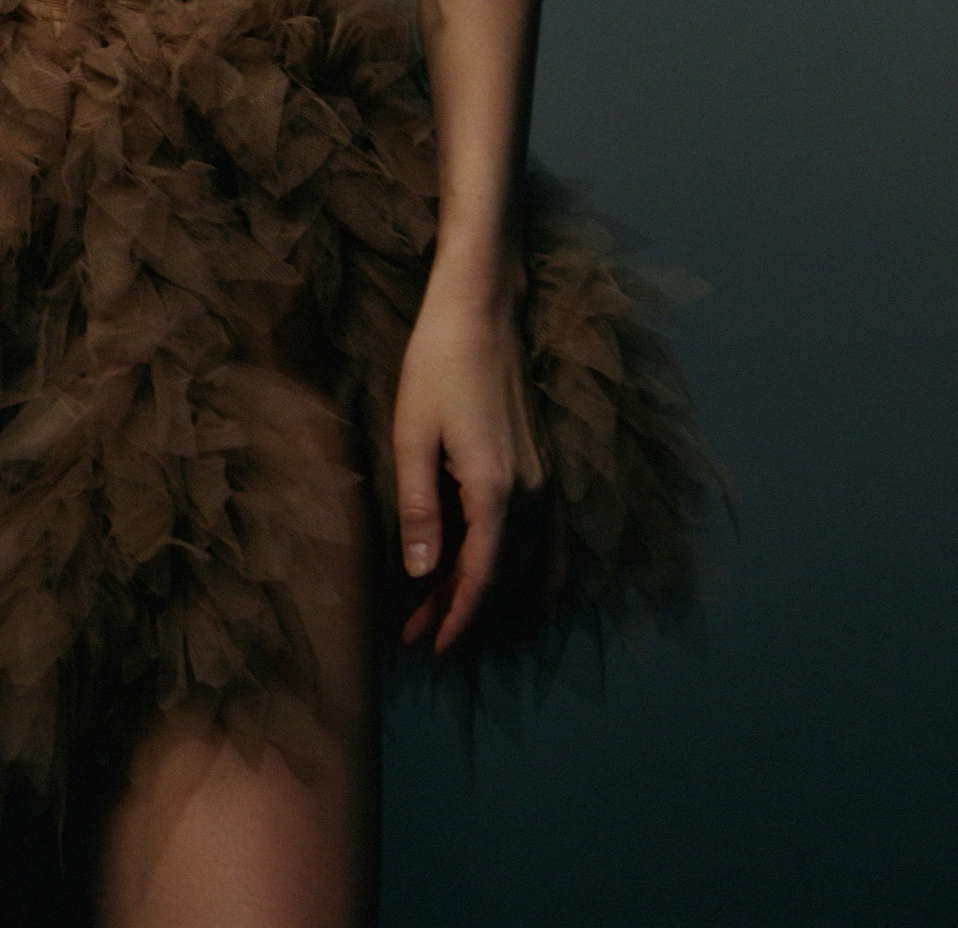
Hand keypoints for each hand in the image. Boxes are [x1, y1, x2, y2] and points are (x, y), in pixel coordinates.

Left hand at [391, 271, 545, 654]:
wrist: (482, 308)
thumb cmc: (437, 364)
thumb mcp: (411, 434)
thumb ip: (419, 508)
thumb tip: (422, 575)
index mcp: (495, 490)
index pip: (482, 578)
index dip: (457, 618)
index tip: (431, 648)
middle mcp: (530, 493)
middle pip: (501, 576)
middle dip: (461, 612)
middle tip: (417, 636)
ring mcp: (543, 480)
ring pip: (523, 562)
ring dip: (487, 595)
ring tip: (444, 617)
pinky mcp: (543, 467)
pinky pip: (545, 539)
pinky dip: (531, 574)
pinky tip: (518, 590)